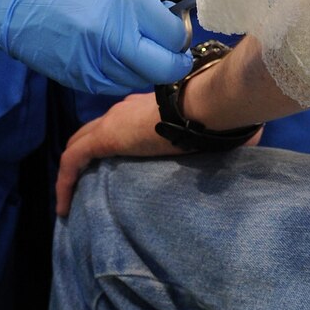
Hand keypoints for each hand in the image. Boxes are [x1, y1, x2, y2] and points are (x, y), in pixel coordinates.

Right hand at [0, 0, 204, 98]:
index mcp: (126, 3)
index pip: (176, 33)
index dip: (180, 27)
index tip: (172, 18)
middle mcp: (114, 39)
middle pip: (167, 67)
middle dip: (175, 57)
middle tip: (168, 42)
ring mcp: (95, 64)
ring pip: (143, 80)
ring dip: (150, 67)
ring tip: (140, 44)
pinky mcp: (79, 79)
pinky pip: (116, 86)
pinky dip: (124, 75)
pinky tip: (117, 54)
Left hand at [54, 91, 262, 215]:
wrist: (207, 104)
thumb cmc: (217, 115)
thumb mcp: (213, 130)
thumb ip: (217, 137)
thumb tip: (246, 143)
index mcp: (148, 108)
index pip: (121, 124)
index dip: (112, 142)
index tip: (113, 165)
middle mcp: (125, 110)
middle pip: (93, 132)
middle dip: (85, 155)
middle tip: (82, 184)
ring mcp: (113, 121)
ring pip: (79, 144)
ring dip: (72, 172)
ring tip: (68, 201)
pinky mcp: (105, 136)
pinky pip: (72, 160)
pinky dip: (65, 181)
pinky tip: (63, 205)